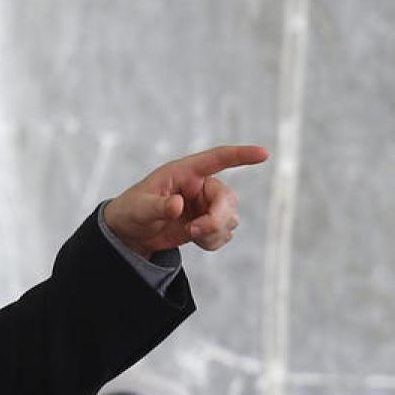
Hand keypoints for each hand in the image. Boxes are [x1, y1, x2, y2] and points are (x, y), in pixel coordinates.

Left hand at [103, 145, 269, 257]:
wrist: (131, 233)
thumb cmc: (132, 211)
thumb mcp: (139, 208)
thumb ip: (158, 207)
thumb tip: (178, 205)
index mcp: (184, 172)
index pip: (217, 158)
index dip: (241, 155)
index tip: (263, 154)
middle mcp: (200, 185)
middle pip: (227, 198)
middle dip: (217, 218)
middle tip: (194, 231)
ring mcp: (207, 205)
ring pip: (231, 217)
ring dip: (214, 231)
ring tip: (190, 234)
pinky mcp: (209, 222)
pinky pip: (225, 233)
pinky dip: (213, 241)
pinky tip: (195, 240)